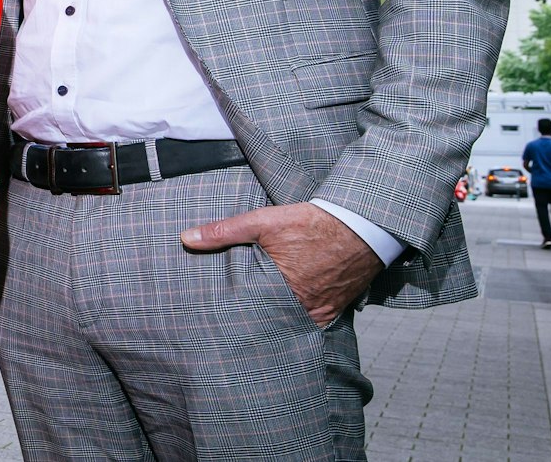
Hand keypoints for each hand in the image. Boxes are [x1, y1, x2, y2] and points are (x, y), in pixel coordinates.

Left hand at [181, 202, 381, 326]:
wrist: (363, 225)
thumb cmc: (312, 223)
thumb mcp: (263, 222)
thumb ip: (224, 231)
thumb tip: (186, 238)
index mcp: (281, 290)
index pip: (247, 312)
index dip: (231, 316)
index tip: (213, 320)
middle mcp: (302, 308)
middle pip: (268, 322)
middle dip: (251, 323)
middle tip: (227, 330)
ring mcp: (321, 311)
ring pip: (289, 324)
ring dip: (274, 322)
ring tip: (251, 325)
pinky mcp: (335, 309)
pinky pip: (312, 323)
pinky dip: (297, 321)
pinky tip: (281, 319)